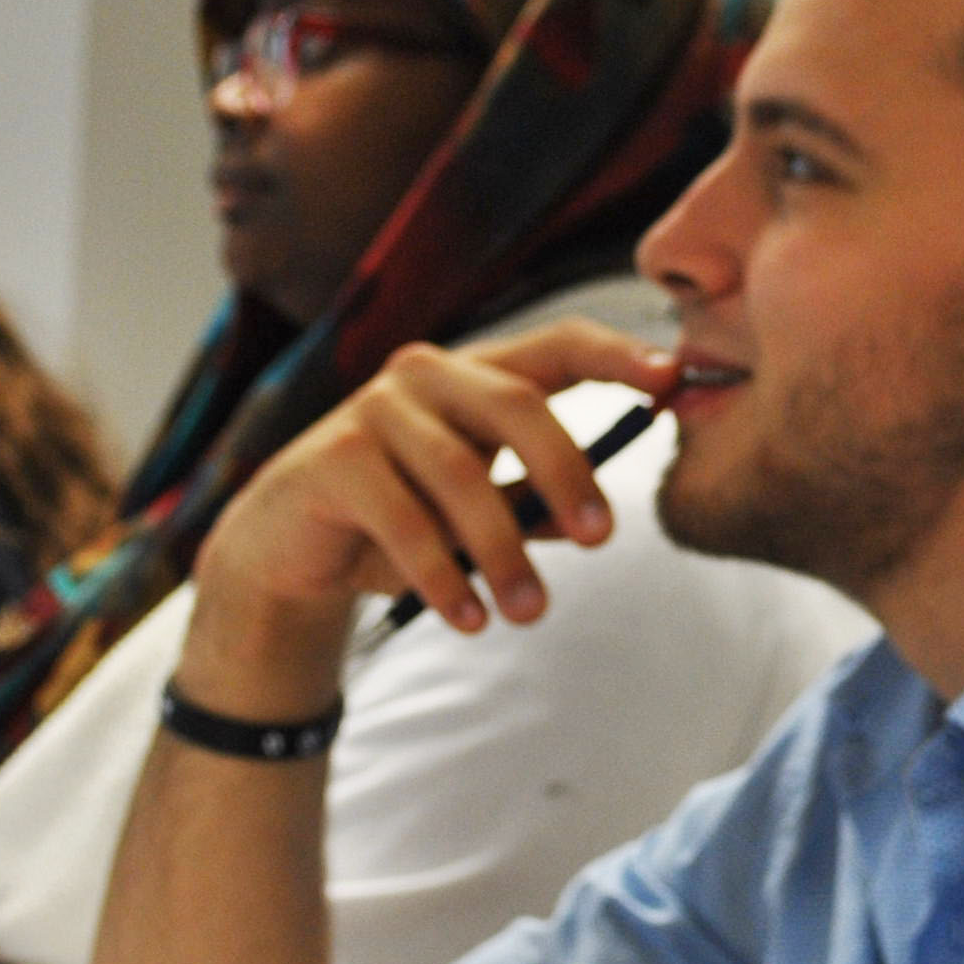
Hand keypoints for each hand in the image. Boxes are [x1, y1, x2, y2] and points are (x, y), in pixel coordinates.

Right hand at [182, 320, 673, 709]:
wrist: (289, 554)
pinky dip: (441, 575)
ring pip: (461, 473)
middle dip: (568, 470)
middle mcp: (426, 377)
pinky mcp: (332, 459)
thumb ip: (535, 504)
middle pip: (517, 403)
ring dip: (503, 550)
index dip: (617, 355)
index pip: (557, 345)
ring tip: (530, 612)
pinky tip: (467, 619)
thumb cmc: (399, 523)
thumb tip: (599, 519)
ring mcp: (374, 410)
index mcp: (474, 376)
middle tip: (605, 539)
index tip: (675, 380)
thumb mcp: (478, 515)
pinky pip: (402, 518)